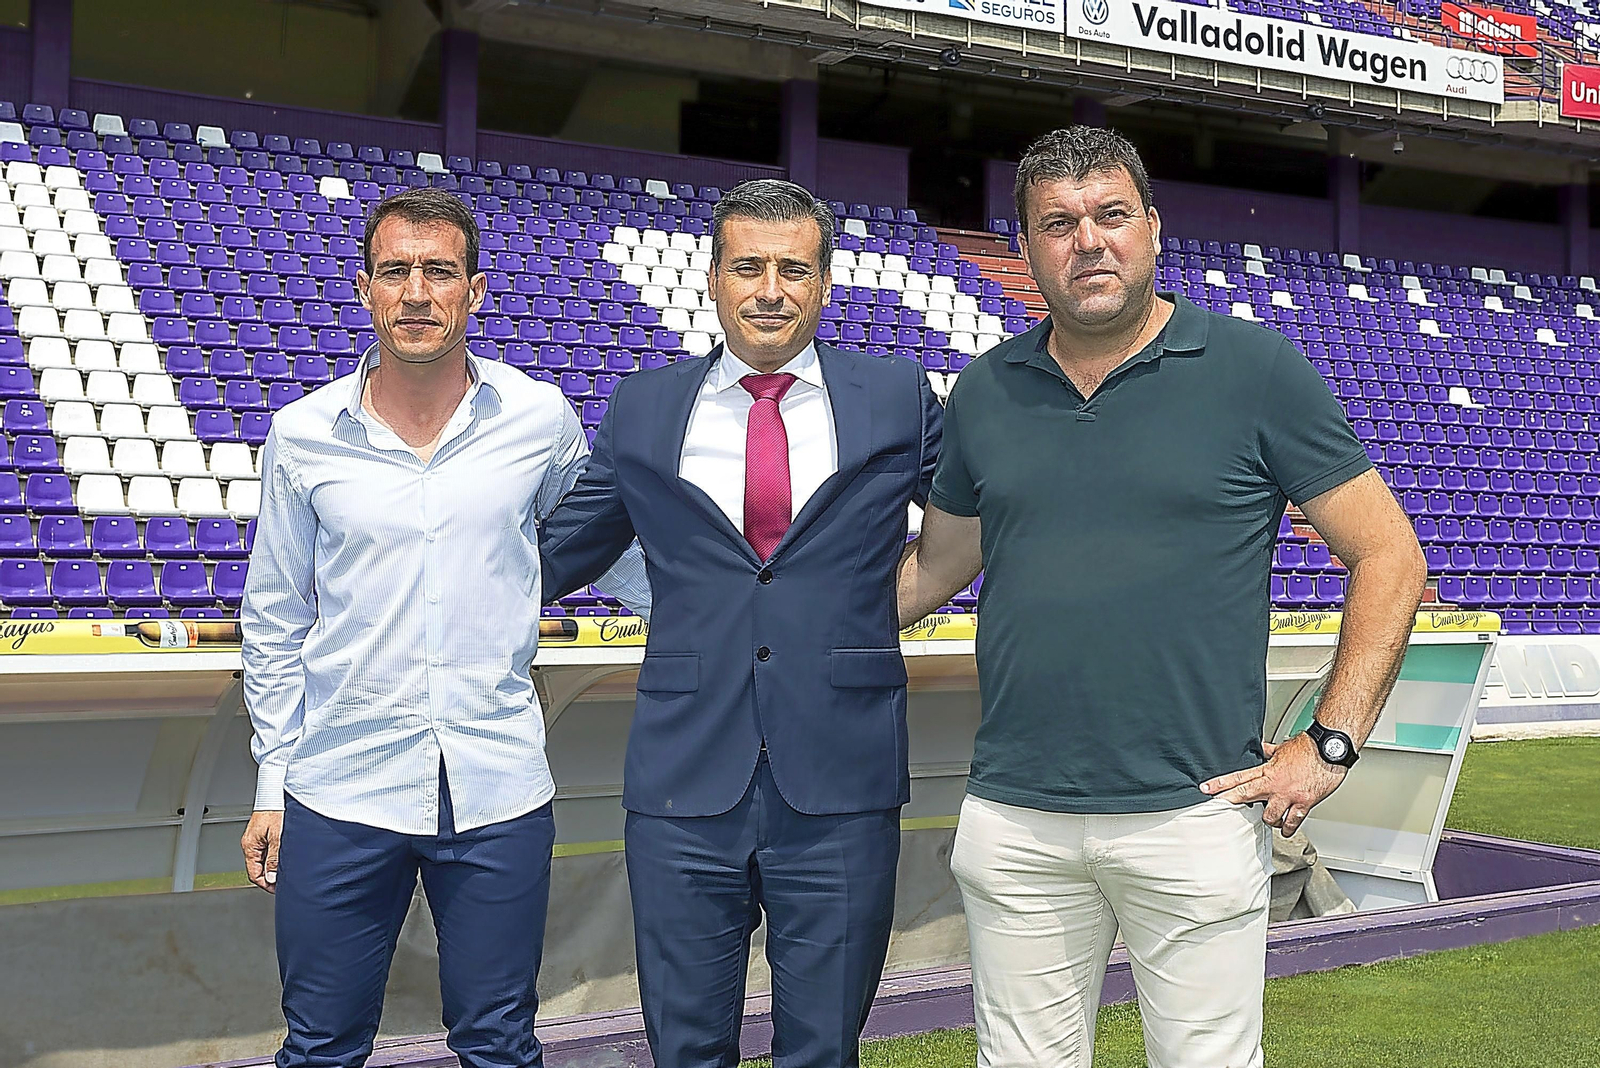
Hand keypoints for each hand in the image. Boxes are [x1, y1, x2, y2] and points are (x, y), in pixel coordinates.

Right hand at [241, 810, 283, 892]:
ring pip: (263, 859)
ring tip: (286, 869)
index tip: (276, 889)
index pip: (254, 874)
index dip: (266, 884)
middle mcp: (250, 843)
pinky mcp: (262, 833)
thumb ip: (274, 859)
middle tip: (284, 881)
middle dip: (270, 876)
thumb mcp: (278, 838)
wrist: (275, 794)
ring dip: (273, 866)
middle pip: (258, 868)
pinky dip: (274, 856)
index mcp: (250, 846)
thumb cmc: (276, 811)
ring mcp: (255, 839)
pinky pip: (266, 850)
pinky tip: (284, 856)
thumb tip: (271, 877)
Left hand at [1199, 733, 1346, 836]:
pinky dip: (1288, 828)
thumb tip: (1260, 749)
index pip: (1239, 777)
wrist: (1330, 750)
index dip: (1221, 784)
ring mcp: (1290, 795)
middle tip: (1219, 807)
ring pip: (1269, 816)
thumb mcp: (1283, 748)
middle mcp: (1276, 784)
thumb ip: (1269, 752)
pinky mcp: (1304, 803)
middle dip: (1231, 802)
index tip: (1207, 789)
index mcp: (1268, 770)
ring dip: (1268, 819)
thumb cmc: (1310, 747)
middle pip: (1247, 795)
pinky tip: (1285, 830)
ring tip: (1268, 818)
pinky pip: (1293, 821)